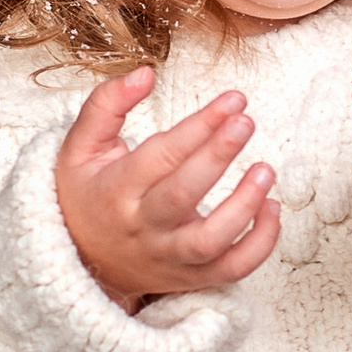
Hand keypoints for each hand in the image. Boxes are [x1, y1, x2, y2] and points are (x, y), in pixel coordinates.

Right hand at [54, 68, 279, 310]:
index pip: (160, 157)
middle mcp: (142, 228)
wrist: (81, 261)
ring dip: (244, 206)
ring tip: (267, 169)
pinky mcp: (191, 278)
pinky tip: (272, 207)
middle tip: (246, 122)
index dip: (198, 127)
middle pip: (183, 195)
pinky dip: (260, 245)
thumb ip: (106, 105)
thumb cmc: (86, 195)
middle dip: (218, 156)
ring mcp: (169, 257)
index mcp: (116, 191)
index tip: (232, 100)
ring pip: (210, 241)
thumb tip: (144, 73)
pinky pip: (232, 269)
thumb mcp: (79, 147)